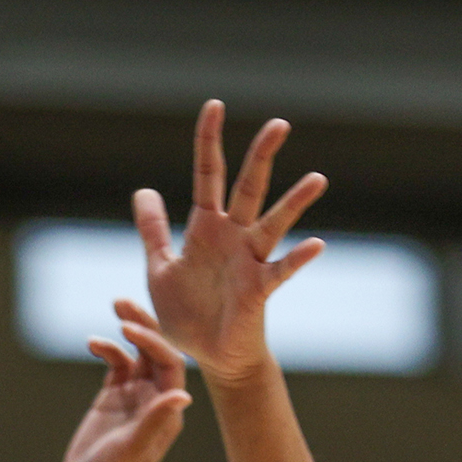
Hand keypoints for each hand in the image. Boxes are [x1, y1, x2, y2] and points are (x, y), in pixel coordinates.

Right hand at [59, 318, 192, 461]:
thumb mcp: (131, 451)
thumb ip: (155, 422)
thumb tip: (183, 394)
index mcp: (167, 411)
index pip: (170, 365)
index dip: (154, 343)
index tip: (129, 330)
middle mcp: (155, 399)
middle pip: (157, 351)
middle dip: (144, 325)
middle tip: (123, 302)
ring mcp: (134, 396)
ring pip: (138, 352)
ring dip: (129, 329)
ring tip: (115, 305)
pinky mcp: (113, 397)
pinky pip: (116, 363)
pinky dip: (107, 348)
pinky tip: (93, 342)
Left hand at [133, 101, 326, 386]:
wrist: (209, 356)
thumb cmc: (188, 314)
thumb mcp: (159, 269)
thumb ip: (153, 231)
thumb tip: (143, 191)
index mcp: (205, 228)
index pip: (208, 174)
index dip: (208, 141)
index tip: (214, 105)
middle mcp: (232, 237)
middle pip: (248, 187)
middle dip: (261, 156)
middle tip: (279, 124)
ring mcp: (249, 261)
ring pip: (273, 223)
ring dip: (295, 202)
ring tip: (318, 178)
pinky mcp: (259, 291)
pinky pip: (281, 271)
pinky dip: (298, 258)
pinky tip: (316, 244)